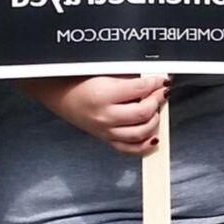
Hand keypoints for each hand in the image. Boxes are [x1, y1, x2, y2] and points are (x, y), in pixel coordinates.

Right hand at [30, 74, 169, 154]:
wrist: (62, 96)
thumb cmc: (80, 83)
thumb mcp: (104, 73)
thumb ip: (129, 77)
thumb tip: (152, 80)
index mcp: (104, 95)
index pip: (140, 89)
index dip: (155, 83)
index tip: (162, 80)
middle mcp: (105, 116)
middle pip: (143, 113)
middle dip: (157, 101)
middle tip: (160, 92)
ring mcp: (107, 131)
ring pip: (140, 133)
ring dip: (154, 121)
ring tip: (155, 110)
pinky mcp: (107, 139)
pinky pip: (130, 149)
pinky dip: (145, 146)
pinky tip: (154, 137)